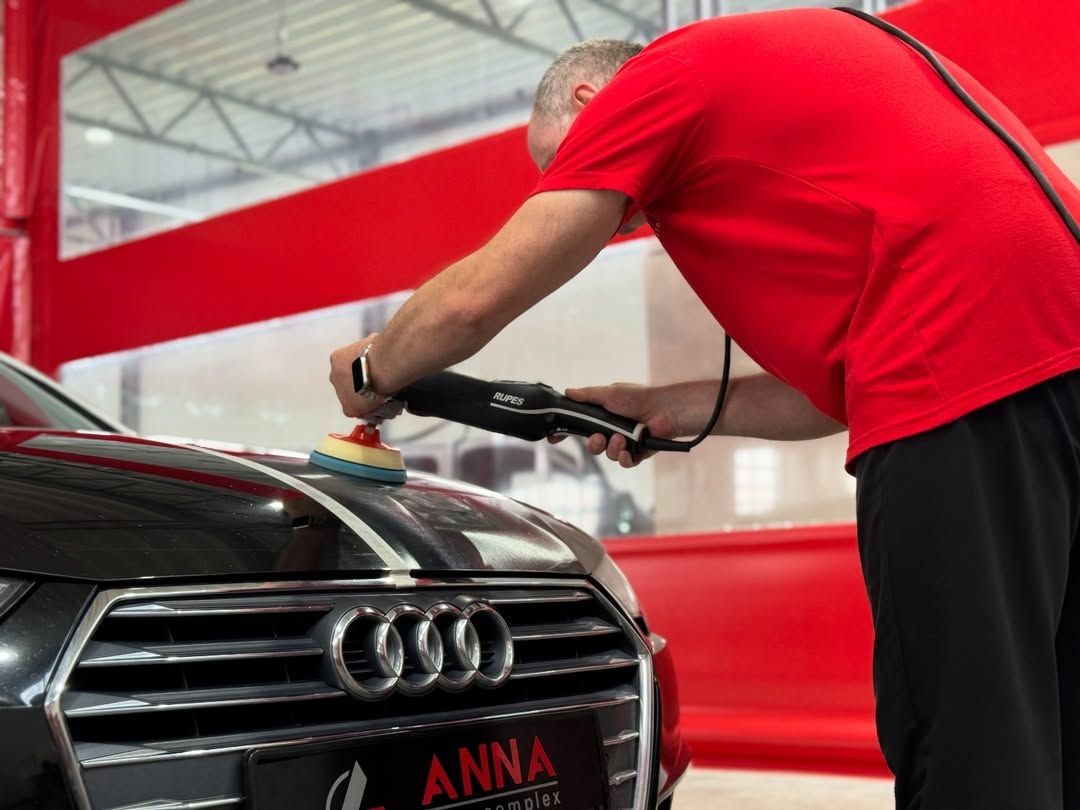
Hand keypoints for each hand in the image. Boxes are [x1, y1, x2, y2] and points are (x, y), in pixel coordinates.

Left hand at [329, 333, 386, 418]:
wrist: (383, 365)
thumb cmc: (380, 351)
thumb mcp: (371, 343)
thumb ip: (369, 349)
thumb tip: (377, 348)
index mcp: (337, 359)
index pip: (347, 368)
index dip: (359, 371)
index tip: (370, 373)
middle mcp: (334, 376)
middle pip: (347, 384)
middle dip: (359, 385)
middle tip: (375, 385)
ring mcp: (340, 393)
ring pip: (351, 398)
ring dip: (363, 397)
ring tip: (381, 396)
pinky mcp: (349, 408)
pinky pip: (357, 411)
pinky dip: (368, 409)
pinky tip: (380, 404)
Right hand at [561, 383, 677, 467]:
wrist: (664, 409)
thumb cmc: (639, 398)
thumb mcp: (609, 393)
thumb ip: (587, 396)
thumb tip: (568, 392)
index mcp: (604, 416)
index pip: (581, 426)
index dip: (568, 433)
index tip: (555, 438)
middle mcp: (613, 429)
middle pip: (593, 445)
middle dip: (593, 444)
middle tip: (598, 438)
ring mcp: (625, 442)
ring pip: (608, 454)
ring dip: (611, 448)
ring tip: (621, 438)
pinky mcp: (638, 452)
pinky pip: (625, 461)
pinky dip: (624, 457)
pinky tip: (627, 451)